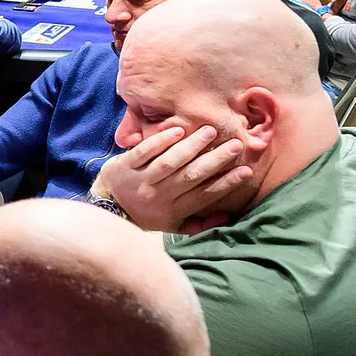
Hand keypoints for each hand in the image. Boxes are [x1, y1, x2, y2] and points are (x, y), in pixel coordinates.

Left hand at [93, 125, 252, 232]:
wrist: (108, 207)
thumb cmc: (148, 214)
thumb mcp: (173, 225)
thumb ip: (200, 223)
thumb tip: (228, 217)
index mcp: (173, 210)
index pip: (204, 195)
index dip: (226, 184)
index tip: (246, 170)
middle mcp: (158, 195)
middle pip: (191, 176)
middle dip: (215, 160)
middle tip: (236, 144)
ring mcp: (140, 180)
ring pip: (169, 162)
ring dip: (190, 147)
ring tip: (209, 131)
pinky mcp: (124, 166)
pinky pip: (144, 152)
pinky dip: (160, 141)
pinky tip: (177, 130)